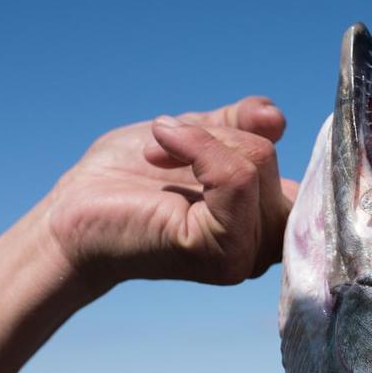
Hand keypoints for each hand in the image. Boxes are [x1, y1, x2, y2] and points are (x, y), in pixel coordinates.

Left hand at [44, 96, 299, 294]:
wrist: (73, 213)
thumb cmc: (127, 179)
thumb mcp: (193, 133)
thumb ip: (239, 125)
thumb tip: (276, 118)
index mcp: (262, 220)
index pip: (298, 174)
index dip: (273, 138)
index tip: (250, 121)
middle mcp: (262, 246)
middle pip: (269, 157)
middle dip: (218, 133)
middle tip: (169, 142)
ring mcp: (245, 254)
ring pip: (255, 163)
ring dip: (200, 139)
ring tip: (158, 151)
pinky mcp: (222, 254)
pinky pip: (236, 178)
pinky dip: (197, 147)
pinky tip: (159, 148)